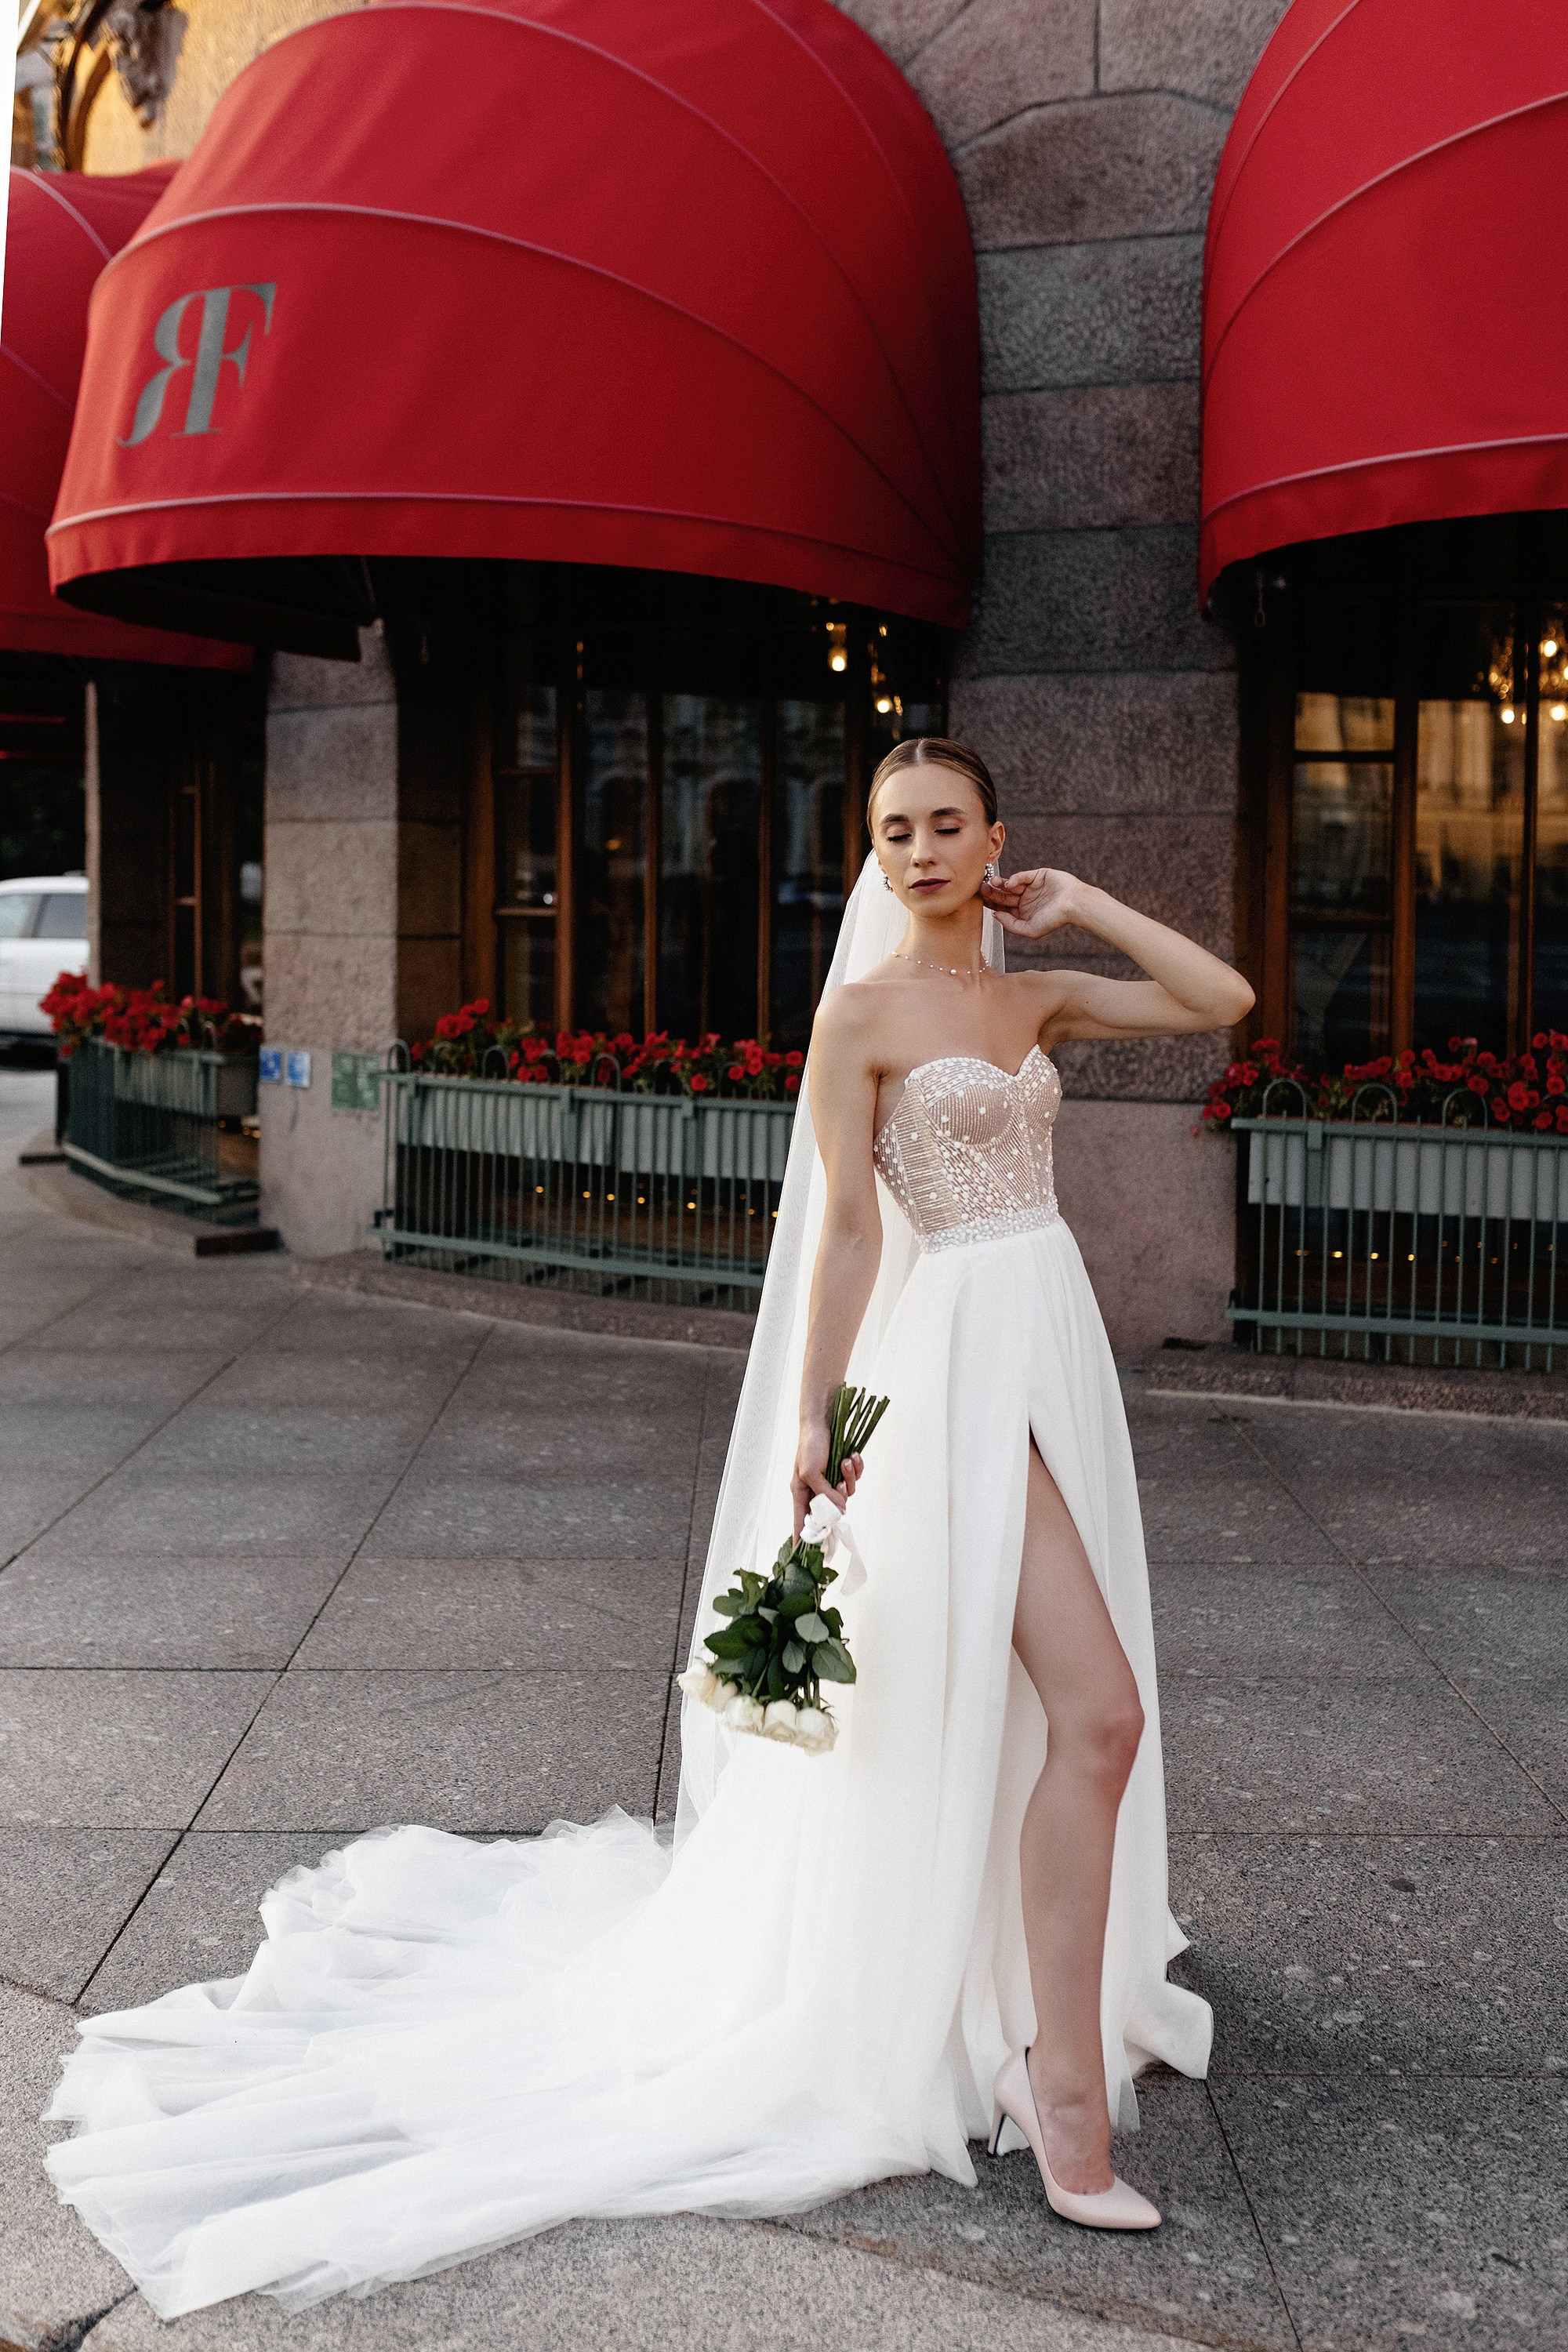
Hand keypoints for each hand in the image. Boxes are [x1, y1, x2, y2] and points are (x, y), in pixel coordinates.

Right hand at [791, 1423, 863, 1539]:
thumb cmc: (809, 1445)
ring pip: (846, 1495)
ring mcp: (831, 1481)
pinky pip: (855, 1479)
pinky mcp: (843, 1472)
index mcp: (801, 1492)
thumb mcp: (811, 1472)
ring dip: (849, 1478)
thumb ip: (824, 1494)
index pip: (800, 1521)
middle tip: (839, 1486)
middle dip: (838, 1497)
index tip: (800, 1555)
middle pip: (831, 1510)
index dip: (801, 1537)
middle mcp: (816, 1490)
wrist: (823, 1422)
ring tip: (844, 1462)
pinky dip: (856, 1469)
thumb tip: (840, 1510)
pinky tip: (853, 1456)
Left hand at [980, 866, 1086, 937]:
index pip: (1003, 907)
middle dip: (993, 892)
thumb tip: (995, 916)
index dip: (992, 904)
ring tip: (992, 882)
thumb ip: (1011, 925)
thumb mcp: (1030, 930)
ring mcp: (1031, 887)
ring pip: (1010, 884)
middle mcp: (1025, 900)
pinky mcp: (1038, 876)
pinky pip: (1023, 876)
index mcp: (1023, 913)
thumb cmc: (1055, 919)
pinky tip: (1011, 883)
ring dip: (1000, 883)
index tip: (982, 900)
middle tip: (982, 888)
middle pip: (1004, 895)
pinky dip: (1015, 878)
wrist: (1074, 904)